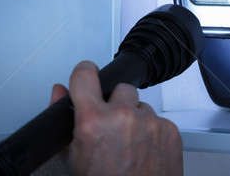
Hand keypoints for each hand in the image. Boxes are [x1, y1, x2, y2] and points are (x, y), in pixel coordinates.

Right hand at [57, 60, 182, 175]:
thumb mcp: (73, 157)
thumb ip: (64, 117)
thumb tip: (59, 92)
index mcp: (93, 120)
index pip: (84, 74)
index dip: (84, 73)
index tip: (86, 74)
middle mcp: (122, 116)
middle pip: (119, 88)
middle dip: (114, 103)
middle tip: (112, 129)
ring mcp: (149, 122)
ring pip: (140, 105)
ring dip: (135, 118)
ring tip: (129, 145)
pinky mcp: (170, 131)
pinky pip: (158, 120)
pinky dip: (152, 132)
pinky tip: (144, 151)